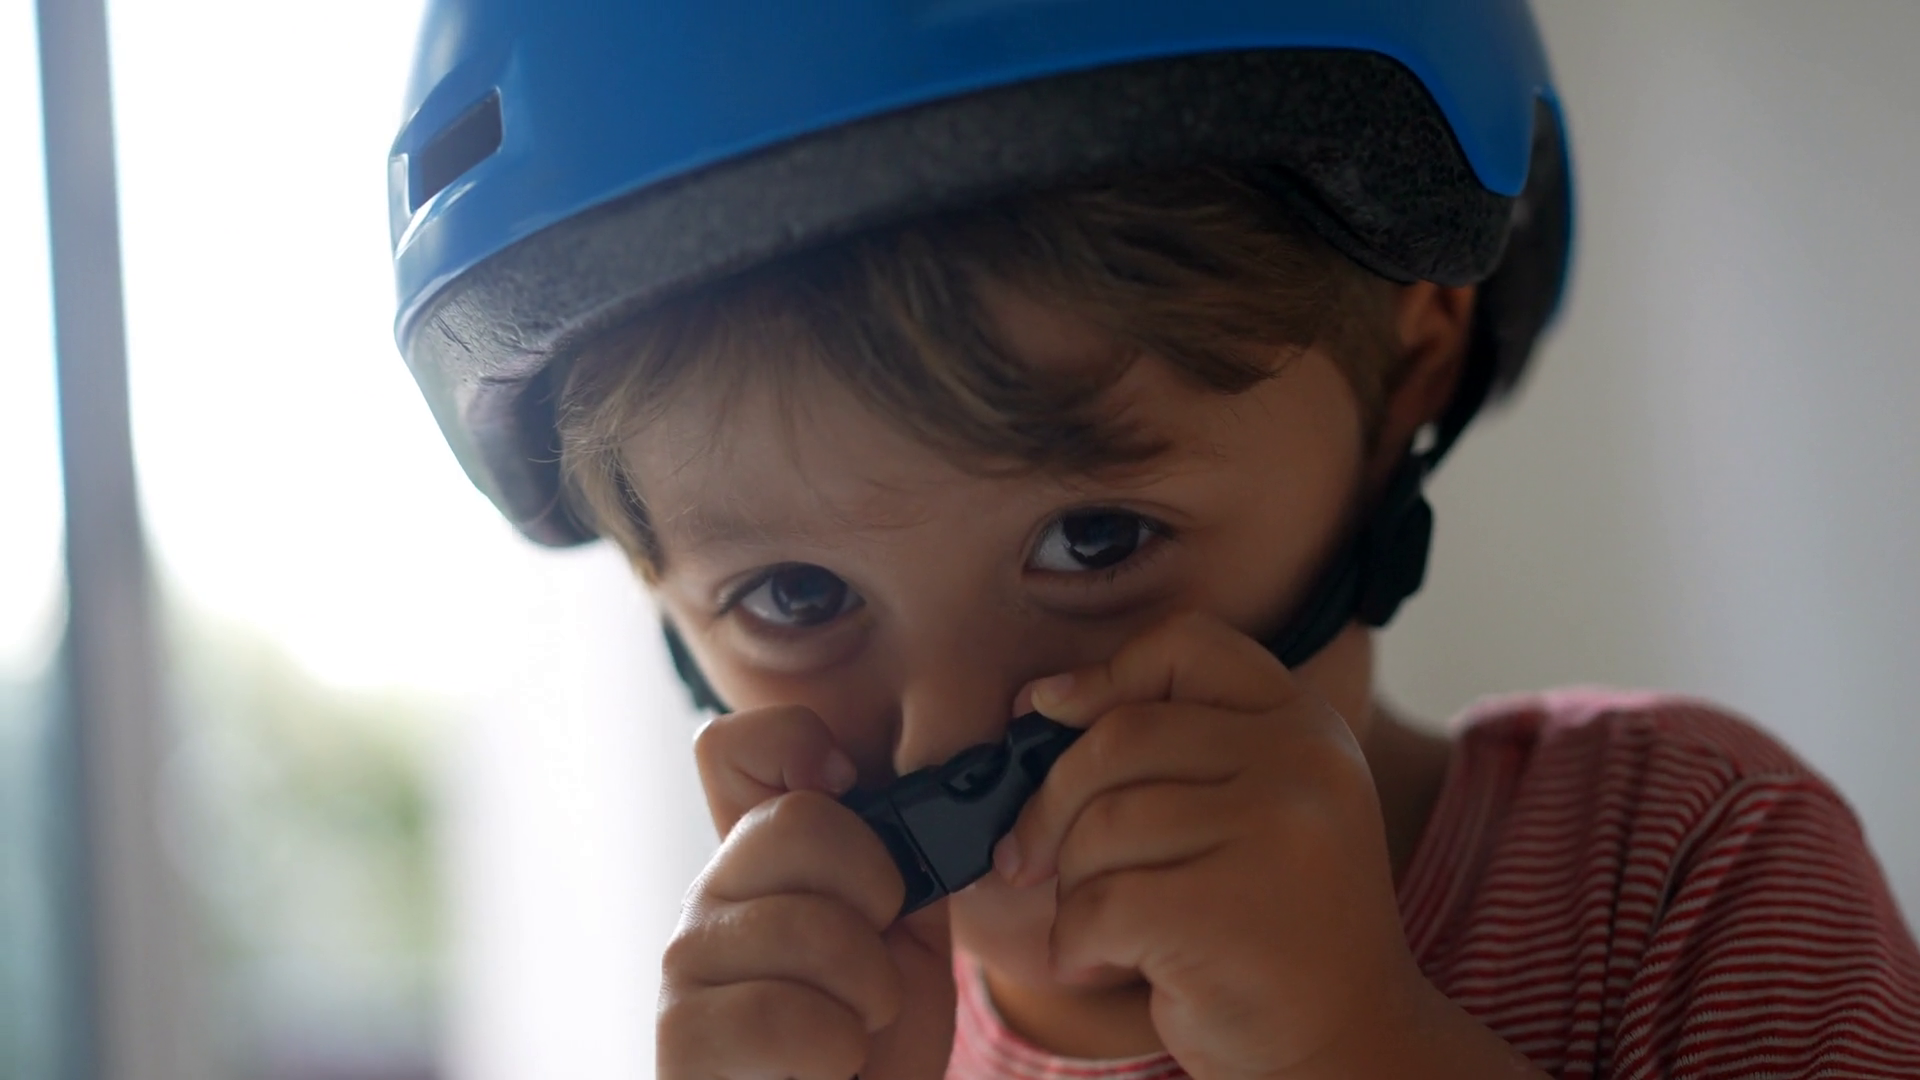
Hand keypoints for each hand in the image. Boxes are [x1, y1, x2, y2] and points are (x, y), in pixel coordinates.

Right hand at [657, 706, 955, 1079]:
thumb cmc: (877, 1037)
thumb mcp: (908, 928)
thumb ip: (904, 852)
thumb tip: (922, 793)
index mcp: (762, 855)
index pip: (731, 746)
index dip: (794, 744)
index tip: (849, 787)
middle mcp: (711, 891)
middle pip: (800, 821)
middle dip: (878, 899)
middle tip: (872, 959)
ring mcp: (687, 961)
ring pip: (810, 927)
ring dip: (869, 995)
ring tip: (851, 1027)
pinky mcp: (683, 1036)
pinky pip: (786, 1016)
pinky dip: (838, 1051)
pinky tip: (823, 1068)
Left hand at [994, 612, 1434, 1079]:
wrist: (1348, 1043)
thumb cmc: (1269, 926)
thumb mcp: (1253, 808)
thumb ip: (1177, 749)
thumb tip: (1039, 702)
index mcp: (1305, 723)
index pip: (1185, 645)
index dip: (1102, 674)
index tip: (1047, 712)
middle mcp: (1303, 761)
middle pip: (1118, 739)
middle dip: (1050, 806)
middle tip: (1027, 860)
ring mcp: (1276, 832)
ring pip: (1100, 826)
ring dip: (1070, 887)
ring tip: (1098, 927)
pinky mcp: (1231, 910)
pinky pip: (1099, 902)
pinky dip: (1075, 941)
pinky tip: (1099, 962)